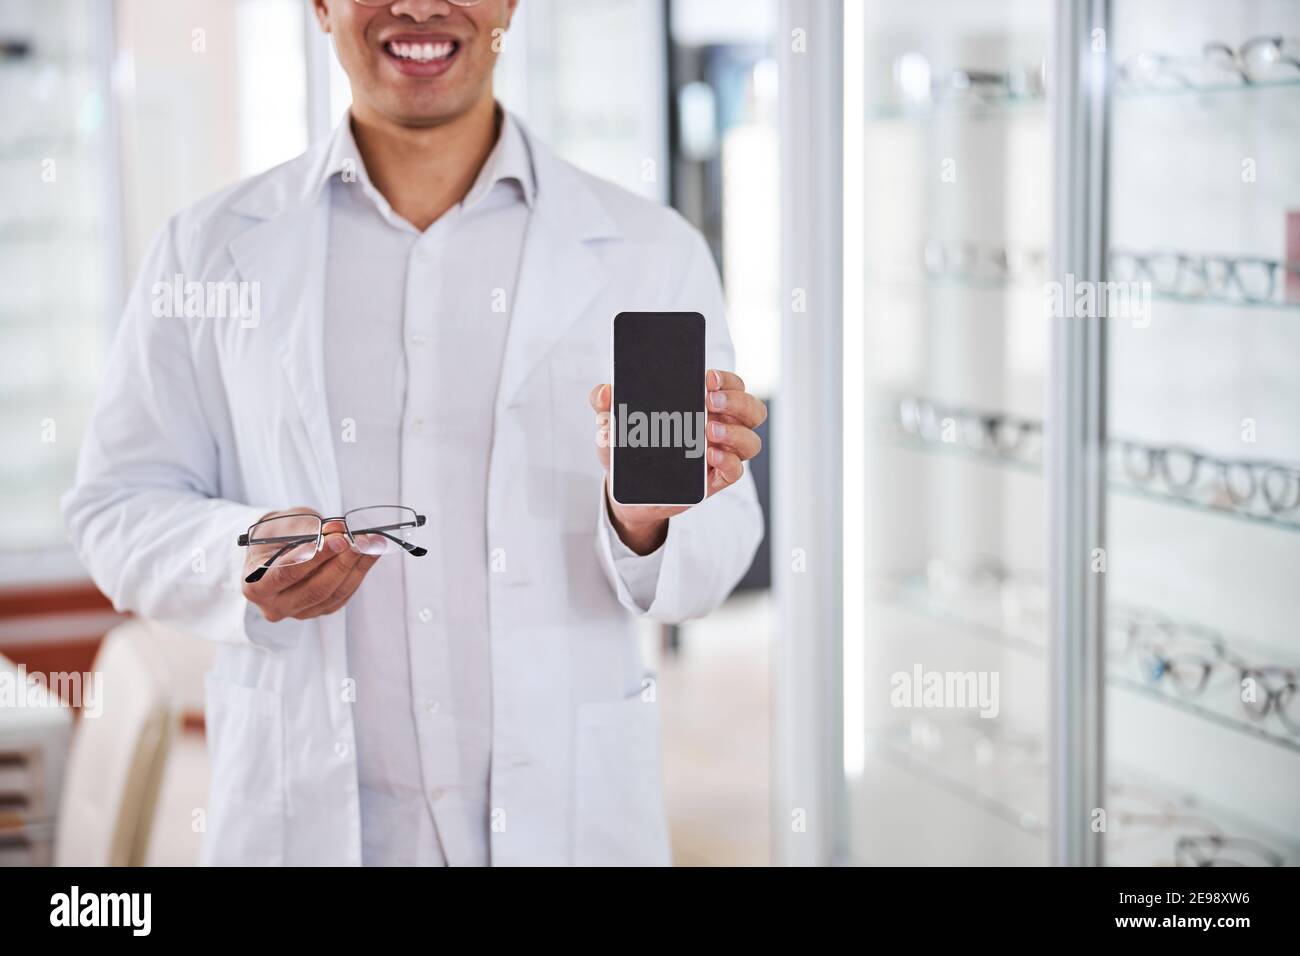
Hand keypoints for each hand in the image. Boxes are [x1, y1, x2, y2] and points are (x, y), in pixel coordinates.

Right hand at [241, 508, 380, 621]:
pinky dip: (359, 572)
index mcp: (255, 584)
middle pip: (314, 590)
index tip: (338, 540)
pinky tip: (370, 553)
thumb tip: (338, 530)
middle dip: (341, 563)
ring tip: (371, 543)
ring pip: (333, 594)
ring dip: (356, 566)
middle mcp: (274, 605)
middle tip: (360, 541)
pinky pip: (343, 595)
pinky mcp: (320, 610)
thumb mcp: (286, 524)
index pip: (285, 574)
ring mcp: (298, 612)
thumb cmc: (276, 534)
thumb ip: (310, 529)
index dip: (314, 557)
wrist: (276, 547)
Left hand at [590, 369, 765, 554]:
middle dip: (736, 401)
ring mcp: (720, 454)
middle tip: (709, 400)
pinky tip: (710, 455)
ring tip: (709, 429)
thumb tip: (604, 392)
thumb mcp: (611, 424)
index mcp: (702, 405)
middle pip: (751, 409)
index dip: (726, 379)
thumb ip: (604, 403)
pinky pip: (736, 471)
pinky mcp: (714, 481)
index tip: (707, 377)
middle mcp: (719, 426)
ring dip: (736, 432)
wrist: (626, 492)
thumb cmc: (627, 449)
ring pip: (750, 441)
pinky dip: (729, 462)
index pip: (730, 385)